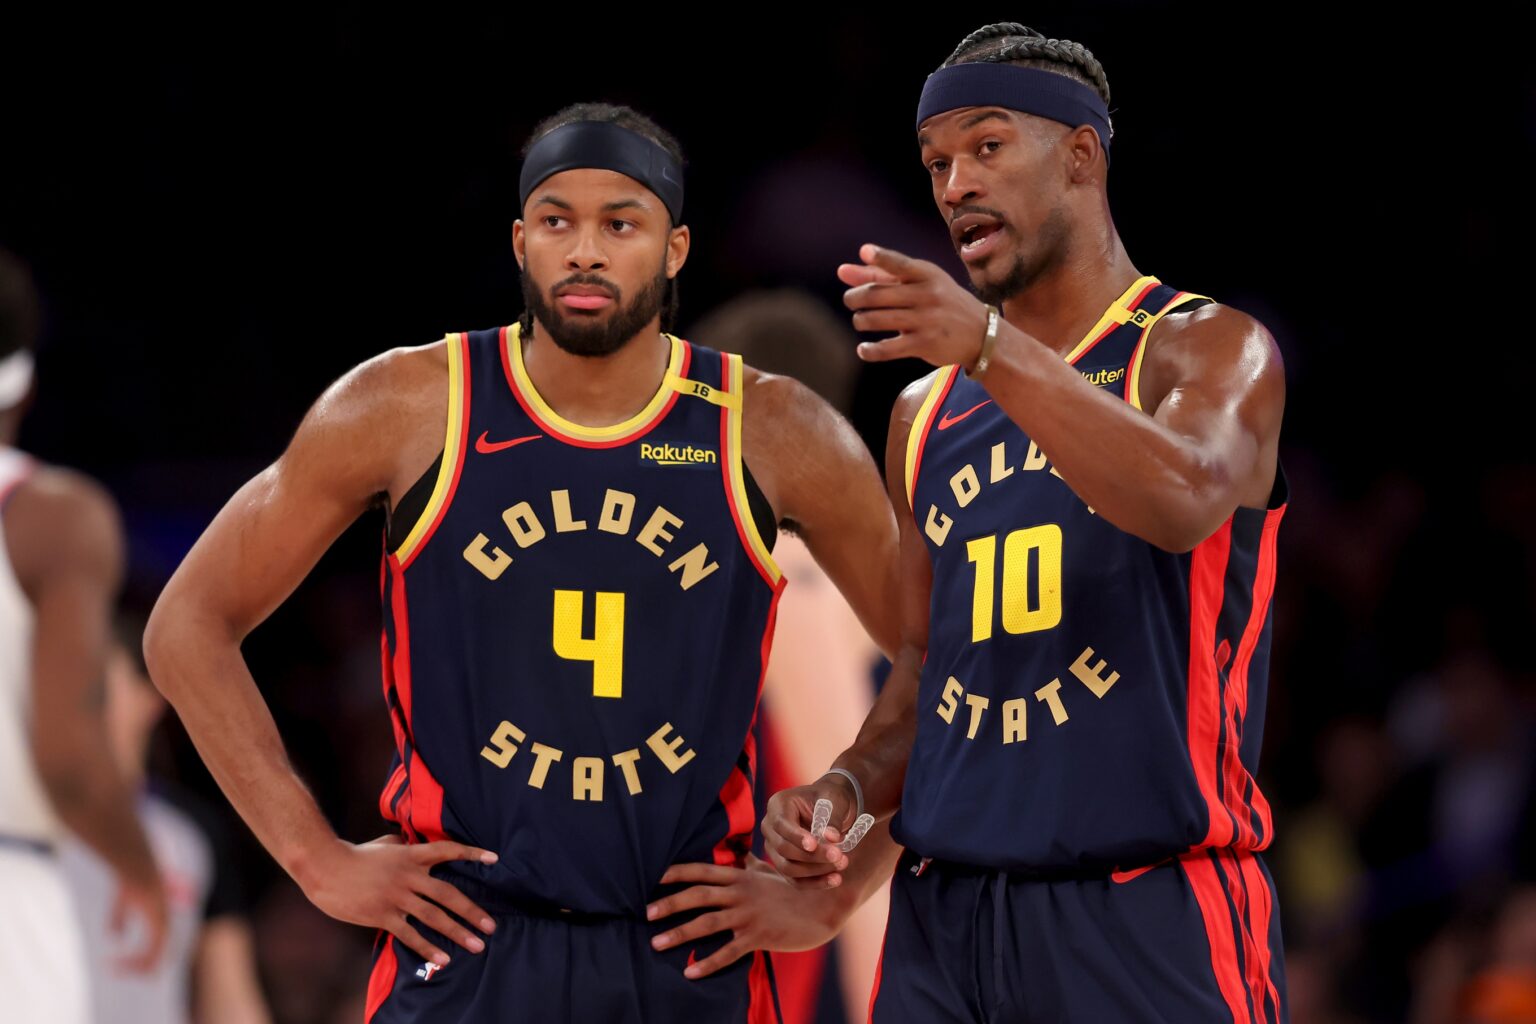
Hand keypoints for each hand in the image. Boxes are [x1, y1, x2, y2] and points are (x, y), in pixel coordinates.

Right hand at [110, 868, 168, 972]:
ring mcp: (164, 924)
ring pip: (155, 960)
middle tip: (114, 970)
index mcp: (160, 922)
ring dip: (134, 968)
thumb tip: (115, 936)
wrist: (135, 864)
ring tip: (114, 968)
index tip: (115, 964)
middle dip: (137, 969)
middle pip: (156, 960)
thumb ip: (120, 918)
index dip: (138, 961)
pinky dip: (135, 962)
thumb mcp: (123, 902)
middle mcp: (166, 925)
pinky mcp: (159, 923)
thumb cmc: (130, 878)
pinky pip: (152, 953)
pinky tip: (117, 962)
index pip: (156, 951)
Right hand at [297, 834, 498, 967]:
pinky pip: (410, 934)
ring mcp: (396, 896)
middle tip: (490, 926)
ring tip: (476, 945)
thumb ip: (404, 846)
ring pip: (434, 916)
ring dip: (457, 932)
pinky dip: (427, 948)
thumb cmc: (355, 855)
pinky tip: (442, 959)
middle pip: (448, 894)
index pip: (448, 850)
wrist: (325, 867)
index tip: (494, 859)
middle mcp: (409, 875)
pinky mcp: (382, 915)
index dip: (471, 854)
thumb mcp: (385, 845)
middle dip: (472, 911)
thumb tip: (414, 842)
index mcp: (411, 855)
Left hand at [645, 855, 841, 978]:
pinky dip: (707, 963)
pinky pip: (728, 952)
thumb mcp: (769, 871)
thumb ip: (748, 862)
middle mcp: (741, 893)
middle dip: (670, 903)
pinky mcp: (758, 937)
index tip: (655, 878)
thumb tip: (736, 849)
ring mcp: (748, 915)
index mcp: (740, 876)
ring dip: (679, 933)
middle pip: (698, 896)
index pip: (703, 871)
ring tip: (656, 943)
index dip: (678, 873)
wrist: (820, 908)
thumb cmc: (793, 889)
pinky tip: (690, 973)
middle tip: (646, 913)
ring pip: (707, 924)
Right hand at [760, 776, 856, 887]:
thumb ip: (833, 817)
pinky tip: (835, 879)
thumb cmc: (832, 798)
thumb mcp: (835, 800)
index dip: (796, 837)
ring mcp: (774, 848)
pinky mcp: (785, 865)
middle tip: (839, 855)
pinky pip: (796, 881)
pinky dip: (815, 882)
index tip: (814, 845)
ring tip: (842, 864)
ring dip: (816, 870)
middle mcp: (770, 828)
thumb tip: (831, 838)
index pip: (781, 824)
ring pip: (788, 868)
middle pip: (783, 849)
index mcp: (778, 805)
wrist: (834, 808)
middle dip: (812, 856)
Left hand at [839, 243, 990, 368]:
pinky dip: (870, 350)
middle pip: (878, 294)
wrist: (981, 334)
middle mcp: (928, 295)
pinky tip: (863, 349)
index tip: (865, 251)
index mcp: (927, 274)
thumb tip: (842, 271)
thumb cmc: (942, 303)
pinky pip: (889, 348)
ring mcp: (926, 320)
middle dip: (856, 297)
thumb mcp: (921, 284)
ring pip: (879, 319)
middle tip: (850, 300)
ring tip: (860, 320)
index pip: (901, 264)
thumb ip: (881, 275)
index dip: (882, 257)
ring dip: (861, 320)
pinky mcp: (925, 344)